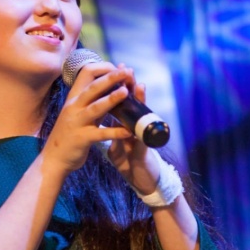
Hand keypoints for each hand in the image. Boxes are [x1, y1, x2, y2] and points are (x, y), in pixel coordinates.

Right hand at [43, 62, 133, 173]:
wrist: (54, 158)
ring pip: (95, 107)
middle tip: (127, 71)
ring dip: (111, 99)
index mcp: (75, 98)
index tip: (118, 68)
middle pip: (93, 87)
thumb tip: (114, 86)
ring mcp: (77, 122)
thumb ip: (96, 100)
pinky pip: (100, 134)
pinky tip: (128, 131)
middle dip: (111, 78)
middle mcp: (74, 107)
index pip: (86, 73)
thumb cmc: (71, 133)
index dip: (104, 68)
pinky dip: (115, 132)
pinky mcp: (82, 138)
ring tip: (126, 92)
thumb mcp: (81, 112)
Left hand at [107, 74, 159, 193]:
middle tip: (128, 70)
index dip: (119, 86)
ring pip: (142, 116)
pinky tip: (142, 123)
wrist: (141, 180)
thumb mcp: (120, 141)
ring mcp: (142, 138)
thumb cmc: (130, 160)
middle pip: (134, 103)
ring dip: (141, 102)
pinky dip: (142, 132)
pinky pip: (143, 140)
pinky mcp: (144, 152)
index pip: (122, 101)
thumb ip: (115, 128)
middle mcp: (136, 127)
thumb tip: (105, 115)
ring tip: (140, 86)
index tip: (115, 69)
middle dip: (130, 86)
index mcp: (127, 124)